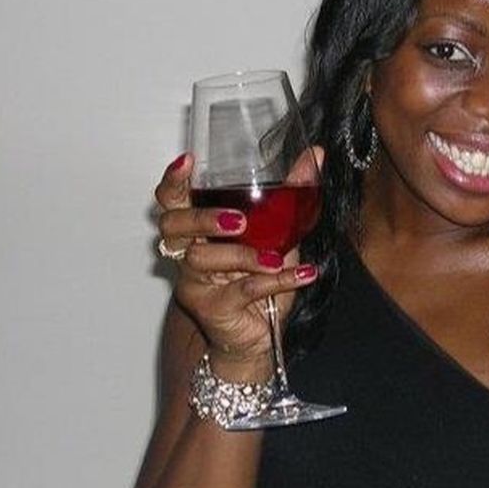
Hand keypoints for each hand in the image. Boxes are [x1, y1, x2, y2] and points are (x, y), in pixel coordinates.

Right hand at [154, 152, 318, 378]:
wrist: (262, 333)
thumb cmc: (261, 278)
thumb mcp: (280, 231)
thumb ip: (291, 194)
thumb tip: (316, 154)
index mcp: (199, 229)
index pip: (172, 200)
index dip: (173, 181)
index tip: (187, 161)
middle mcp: (188, 252)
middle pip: (173, 226)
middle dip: (201, 217)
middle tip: (238, 220)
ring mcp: (195, 282)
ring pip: (202, 259)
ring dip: (243, 255)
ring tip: (276, 258)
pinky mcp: (211, 308)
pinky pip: (241, 290)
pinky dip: (275, 281)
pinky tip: (302, 274)